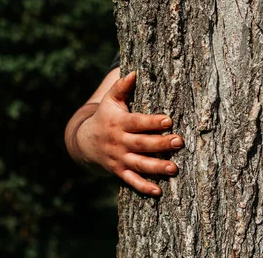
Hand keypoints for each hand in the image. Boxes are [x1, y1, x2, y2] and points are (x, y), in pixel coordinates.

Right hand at [76, 71, 183, 195]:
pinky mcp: (118, 171)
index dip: (153, 122)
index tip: (169, 120)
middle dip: (160, 144)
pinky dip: (144, 187)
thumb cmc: (105, 116)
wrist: (83, 142)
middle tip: (178, 142)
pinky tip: (158, 191)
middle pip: (142, 144)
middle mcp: (119, 142)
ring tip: (174, 168)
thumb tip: (135, 72)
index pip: (138, 122)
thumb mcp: (110, 100)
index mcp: (119, 123)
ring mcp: (119, 158)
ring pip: (139, 164)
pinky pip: (131, 181)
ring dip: (156, 167)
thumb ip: (122, 86)